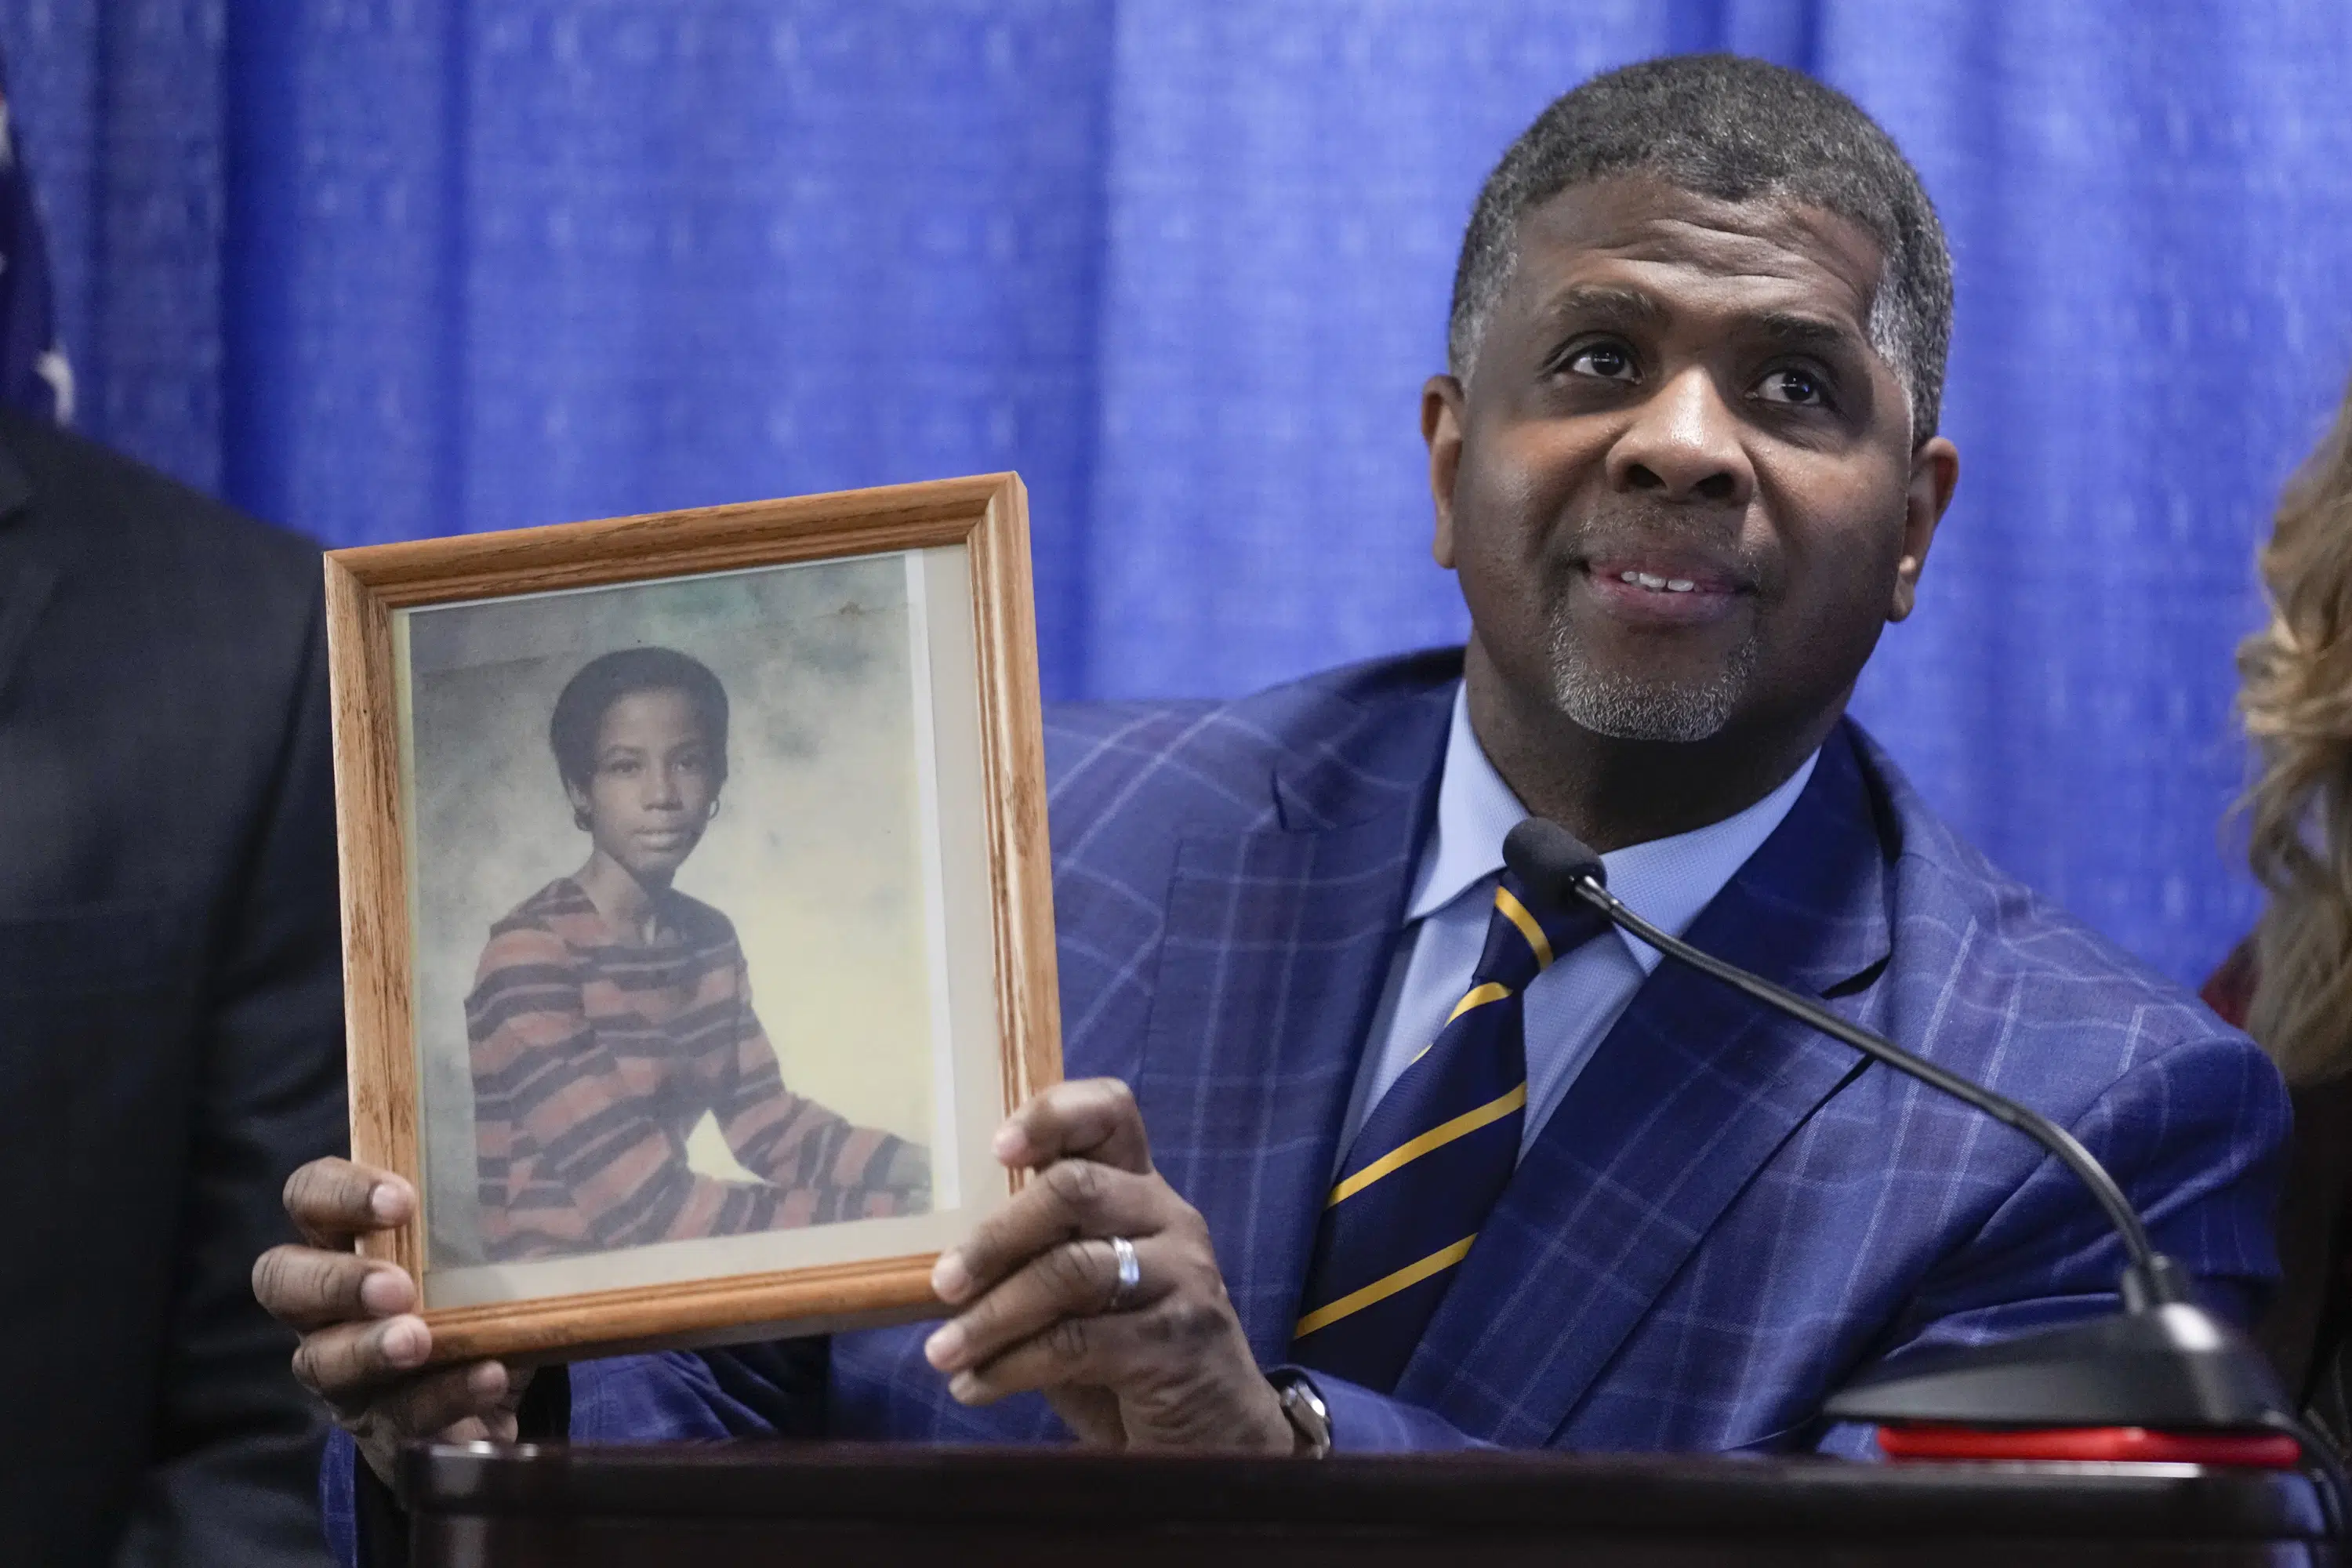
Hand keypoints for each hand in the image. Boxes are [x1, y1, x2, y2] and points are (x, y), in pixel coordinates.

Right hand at [251, 1158, 530, 1483]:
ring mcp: (342, 1375)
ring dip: (371, 1348)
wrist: (488, 1400)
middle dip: (336, 1281)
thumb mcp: (478, 1259)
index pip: (308, 1197)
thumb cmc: (472, 1305)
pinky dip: (445, 1395)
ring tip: (419, 1340)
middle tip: (396, 1287)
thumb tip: (547, 1183)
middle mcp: (323, 1308)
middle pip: (281, 1282)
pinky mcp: (380, 1431)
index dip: (339, 1194)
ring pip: (322, 1362)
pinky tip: (488, 1376)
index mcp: (343, 1244)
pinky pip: (399, 1418)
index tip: (403, 1200)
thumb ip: (489, 1226)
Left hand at [921, 1079, 1294, 1453]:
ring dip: (992, 1314)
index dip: (1052, 1116)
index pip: (1111, 1113)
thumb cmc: (1128, 1353)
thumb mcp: (1083, 1292)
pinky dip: (1011, 1366)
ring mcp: (1182, 1277)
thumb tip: (937, 1254)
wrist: (1215, 1435)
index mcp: (1141, 1191)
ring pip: (1071, 1269)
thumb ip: (1037, 1254)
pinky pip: (1077, 1342)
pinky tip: (975, 1386)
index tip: (995, 1149)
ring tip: (941, 1353)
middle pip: (1074, 1189)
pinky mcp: (1177, 1342)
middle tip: (942, 1283)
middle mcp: (1169, 1218)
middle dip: (996, 1237)